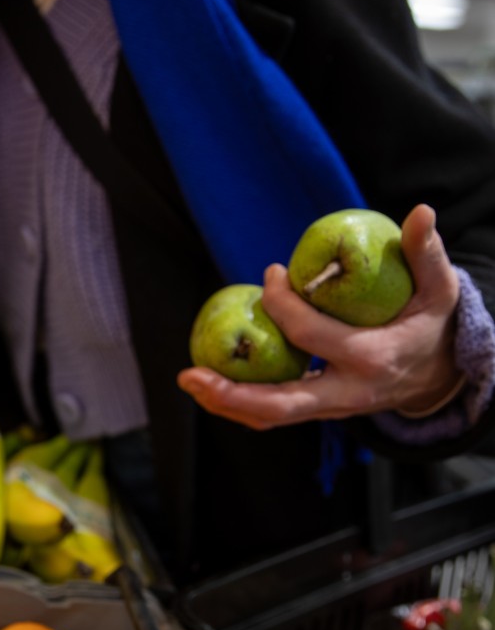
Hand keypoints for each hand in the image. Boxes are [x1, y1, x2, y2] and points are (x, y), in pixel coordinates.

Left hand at [176, 204, 462, 429]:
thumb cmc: (431, 326)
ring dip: (226, 403)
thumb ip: (428, 254)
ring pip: (271, 418)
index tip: (268, 274)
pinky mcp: (316, 411)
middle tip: (189, 374)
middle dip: (232, 394)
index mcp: (371, 360)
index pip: (312, 335)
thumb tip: (420, 212)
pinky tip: (209, 384)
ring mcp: (329, 409)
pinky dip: (238, 404)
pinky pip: (272, 414)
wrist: (438, 376)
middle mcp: (346, 394)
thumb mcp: (440, 291)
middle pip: (281, 404)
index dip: (282, 305)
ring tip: (189, 380)